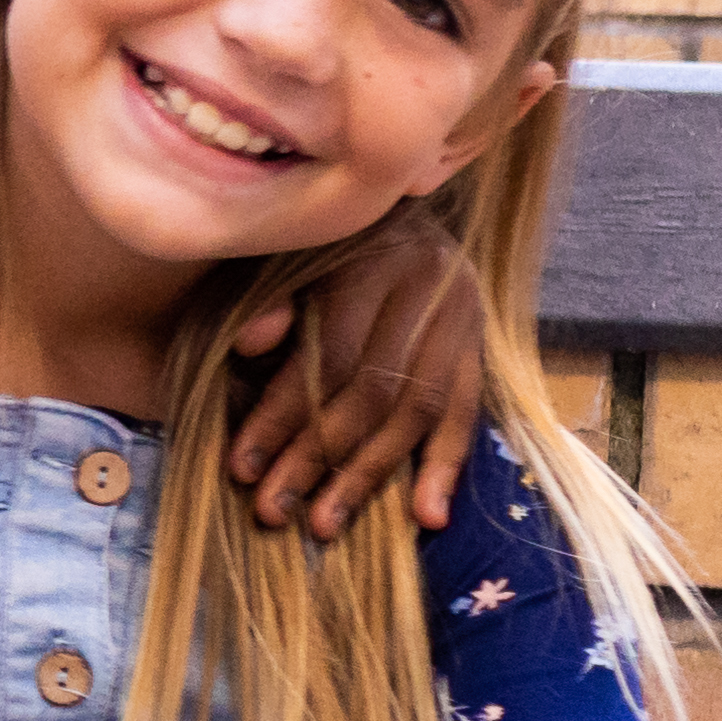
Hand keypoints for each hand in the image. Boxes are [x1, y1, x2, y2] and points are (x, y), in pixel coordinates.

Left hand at [222, 203, 497, 537]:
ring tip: (323, 525)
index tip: (241, 467)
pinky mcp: (480, 342)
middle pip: (370, 391)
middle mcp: (425, 284)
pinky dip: (445, 467)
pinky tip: (426, 517)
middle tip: (272, 510)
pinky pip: (465, 412)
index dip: (281, 415)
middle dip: (315, 458)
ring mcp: (461, 315)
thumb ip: (268, 295)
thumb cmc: (317, 238)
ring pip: (416, 411)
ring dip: (368, 476)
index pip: (327, 353)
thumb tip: (252, 345)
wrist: (395, 196)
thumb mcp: (282, 252)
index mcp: (370, 256)